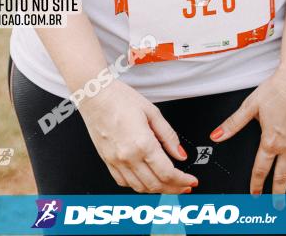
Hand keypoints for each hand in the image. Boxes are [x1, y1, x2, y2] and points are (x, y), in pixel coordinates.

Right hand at [78, 80, 198, 193]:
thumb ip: (168, 135)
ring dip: (157, 190)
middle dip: (174, 189)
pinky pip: (124, 183)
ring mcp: (116, 161)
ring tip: (169, 185)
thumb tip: (180, 153)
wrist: (95, 95)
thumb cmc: (119, 98)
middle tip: (184, 186)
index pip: (167, 173)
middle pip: (156, 185)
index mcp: (142, 143)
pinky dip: (138, 186)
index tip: (191, 180)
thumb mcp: (152, 111)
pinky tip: (146, 180)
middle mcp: (128, 156)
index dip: (183, 180)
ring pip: (140, 188)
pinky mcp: (107, 161)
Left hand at [209, 69, 285, 196]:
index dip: (257, 184)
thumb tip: (216, 136)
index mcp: (270, 141)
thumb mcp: (250, 106)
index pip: (261, 168)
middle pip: (283, 174)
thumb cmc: (275, 90)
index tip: (256, 195)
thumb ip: (233, 124)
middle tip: (279, 206)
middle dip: (280, 192)